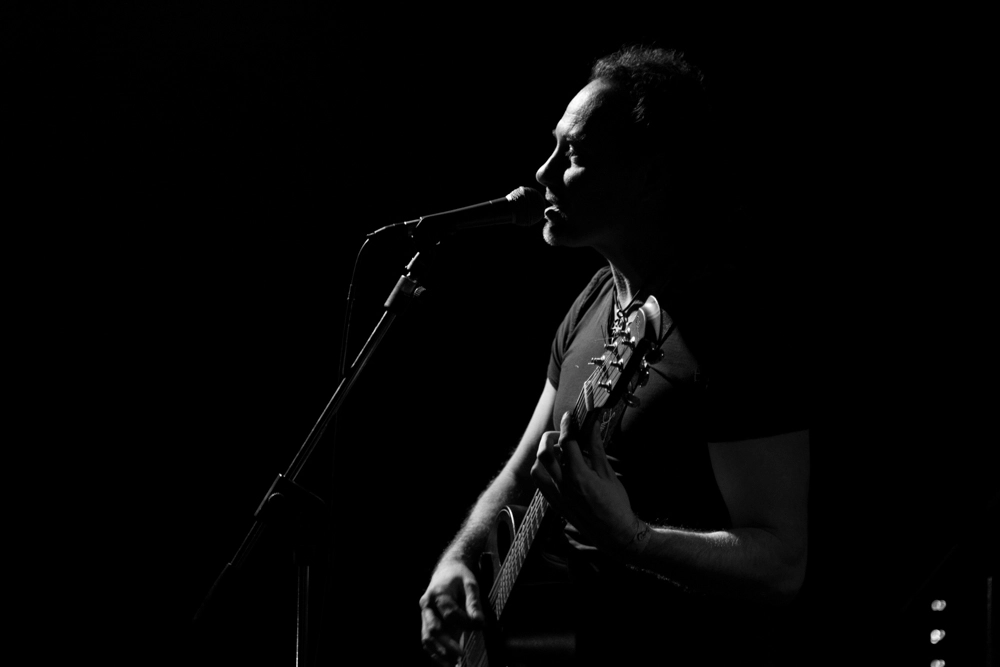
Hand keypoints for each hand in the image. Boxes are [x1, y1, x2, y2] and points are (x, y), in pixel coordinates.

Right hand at [419, 559, 483, 665]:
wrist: (446, 571)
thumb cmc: (459, 578)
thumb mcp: (471, 584)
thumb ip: (474, 603)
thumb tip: (479, 623)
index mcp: (438, 593)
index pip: (449, 613)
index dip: (464, 622)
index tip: (479, 626)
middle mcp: (427, 605)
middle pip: (433, 628)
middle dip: (447, 644)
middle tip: (461, 655)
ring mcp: (424, 615)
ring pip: (426, 638)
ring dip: (438, 653)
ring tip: (453, 664)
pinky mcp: (425, 623)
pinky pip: (426, 640)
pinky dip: (435, 653)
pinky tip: (446, 662)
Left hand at [531, 411, 646, 557]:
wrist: (615, 534)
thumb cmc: (616, 504)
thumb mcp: (608, 474)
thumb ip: (596, 448)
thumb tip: (592, 426)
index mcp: (579, 476)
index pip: (567, 442)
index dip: (568, 425)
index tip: (570, 417)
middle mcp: (564, 486)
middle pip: (545, 453)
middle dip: (549, 438)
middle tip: (561, 433)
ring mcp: (557, 497)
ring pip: (536, 470)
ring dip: (542, 457)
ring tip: (556, 452)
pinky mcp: (555, 505)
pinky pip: (540, 485)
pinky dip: (543, 472)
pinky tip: (556, 469)